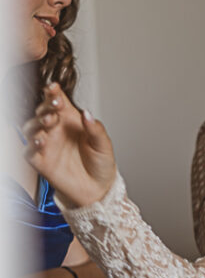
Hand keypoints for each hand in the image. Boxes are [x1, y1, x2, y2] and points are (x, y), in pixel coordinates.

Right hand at [24, 83, 116, 207]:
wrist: (98, 189)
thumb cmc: (100, 164)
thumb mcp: (104, 146)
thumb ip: (96, 130)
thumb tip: (87, 113)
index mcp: (70, 120)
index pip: (57, 101)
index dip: (53, 92)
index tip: (54, 88)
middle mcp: (55, 130)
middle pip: (42, 111)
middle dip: (46, 106)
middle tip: (55, 107)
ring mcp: (46, 145)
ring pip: (31, 128)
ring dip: (36, 123)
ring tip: (48, 122)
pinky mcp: (41, 161)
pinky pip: (29, 151)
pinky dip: (31, 145)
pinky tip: (40, 141)